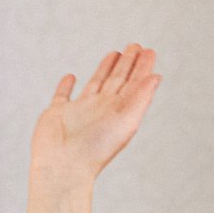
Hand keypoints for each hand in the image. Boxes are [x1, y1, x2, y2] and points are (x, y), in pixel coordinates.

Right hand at [29, 45, 160, 192]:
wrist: (64, 166)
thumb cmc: (96, 149)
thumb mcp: (125, 122)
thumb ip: (140, 98)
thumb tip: (156, 77)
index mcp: (119, 112)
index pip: (134, 85)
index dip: (142, 68)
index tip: (149, 51)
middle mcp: (101, 110)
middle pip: (117, 81)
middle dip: (127, 64)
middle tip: (135, 46)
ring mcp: (79, 111)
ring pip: (94, 84)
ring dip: (104, 69)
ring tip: (114, 54)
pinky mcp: (57, 113)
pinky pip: (62, 95)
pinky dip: (65, 86)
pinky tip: (71, 77)